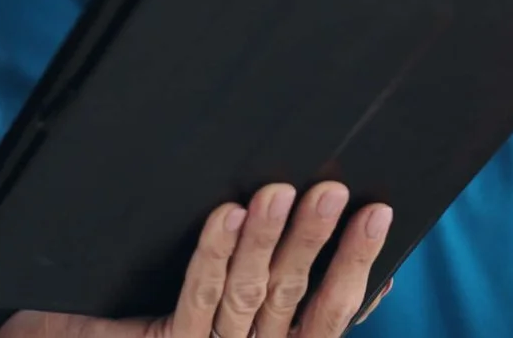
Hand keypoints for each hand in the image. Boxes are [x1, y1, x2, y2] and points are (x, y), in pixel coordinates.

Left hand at [0, 182, 395, 337]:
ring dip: (270, 239)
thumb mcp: (211, 320)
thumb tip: (341, 257)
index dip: (357, 267)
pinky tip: (226, 214)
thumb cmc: (130, 330)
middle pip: (292, 300)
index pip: (327, 316)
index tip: (383, 215)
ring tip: (284, 189)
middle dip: (318, 242)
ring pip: (251, 297)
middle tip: (339, 188)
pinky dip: (213, 253)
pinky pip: (196, 296)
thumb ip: (272, 300)